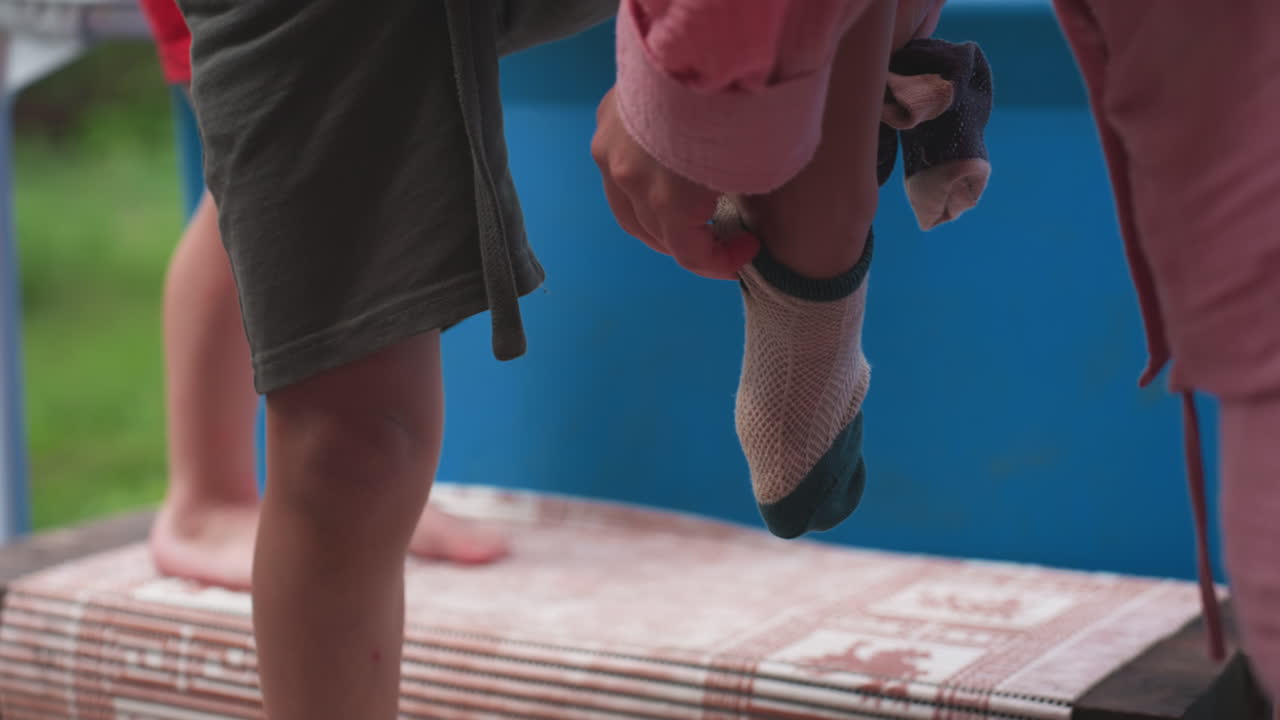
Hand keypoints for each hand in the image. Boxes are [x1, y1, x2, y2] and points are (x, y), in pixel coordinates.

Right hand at [591, 88, 758, 279]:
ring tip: (687, 214)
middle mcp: (627, 180)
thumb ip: (741, 197)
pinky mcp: (607, 117)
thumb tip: (746, 208)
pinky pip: (617, 166)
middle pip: (652, 233)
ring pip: (626, 204)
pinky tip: (665, 171)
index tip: (749, 248)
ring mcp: (609, 147)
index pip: (688, 255)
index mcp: (666, 200)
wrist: (704, 40)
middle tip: (718, 236)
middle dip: (687, 243)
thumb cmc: (739, 103)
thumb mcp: (758, 163)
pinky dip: (641, 181)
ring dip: (656, 218)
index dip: (721, 263)